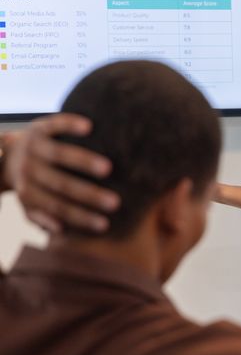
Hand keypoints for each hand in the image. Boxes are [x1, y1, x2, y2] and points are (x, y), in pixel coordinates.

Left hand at [3, 114, 119, 233]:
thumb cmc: (29, 184)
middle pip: (61, 184)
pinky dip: (69, 124)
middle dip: (89, 194)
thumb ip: (42, 218)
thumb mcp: (29, 205)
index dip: (81, 217)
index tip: (105, 224)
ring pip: (58, 154)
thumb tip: (60, 229)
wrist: (8, 154)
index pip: (57, 207)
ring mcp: (33, 147)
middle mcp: (29, 169)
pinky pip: (54, 124)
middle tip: (115, 202)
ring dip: (83, 162)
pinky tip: (89, 127)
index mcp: (28, 191)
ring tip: (108, 169)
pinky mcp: (38, 127)